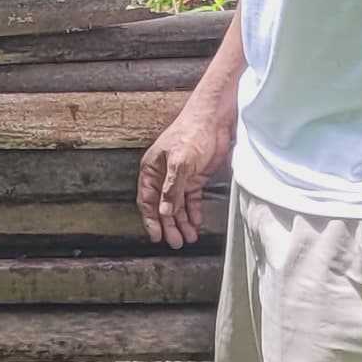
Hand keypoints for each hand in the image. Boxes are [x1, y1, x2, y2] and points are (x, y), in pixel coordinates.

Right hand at [137, 78, 234, 248]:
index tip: (156, 236)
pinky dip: (194, 211)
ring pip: (178, 205)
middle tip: (175, 242)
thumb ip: (171, 188)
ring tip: (188, 237)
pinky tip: (197, 222)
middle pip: (163, 206)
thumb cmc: (191, 132)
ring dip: (182, 222)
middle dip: (169, 225)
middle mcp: (163, 175)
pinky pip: (192, 199)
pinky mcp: (196, 177)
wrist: (214, 119)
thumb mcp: (179, 162)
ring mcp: (180, 177)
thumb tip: (164, 211)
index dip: (151, 219)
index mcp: (151, 169)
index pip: (147, 200)